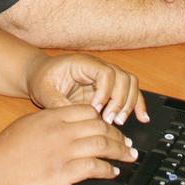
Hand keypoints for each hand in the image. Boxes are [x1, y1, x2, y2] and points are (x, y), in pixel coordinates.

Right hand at [0, 105, 137, 184]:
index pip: (90, 111)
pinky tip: (112, 172)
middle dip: (118, 136)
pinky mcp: (64, 172)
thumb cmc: (5, 150)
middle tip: (127, 143)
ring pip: (103, 145)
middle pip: (101, 127)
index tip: (111, 127)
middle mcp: (61, 130)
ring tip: (128, 156)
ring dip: (120, 151)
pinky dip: (108, 169)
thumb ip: (52, 121)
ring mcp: (64, 151)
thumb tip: (71, 123)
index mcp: (53, 115)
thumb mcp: (28, 124)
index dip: (105, 119)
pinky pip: (95, 167)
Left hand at [25, 53, 148, 124]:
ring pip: (130, 84)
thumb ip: (58, 103)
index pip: (106, 73)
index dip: (105, 92)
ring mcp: (107, 77)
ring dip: (130, 103)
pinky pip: (130, 92)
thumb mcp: (44, 91)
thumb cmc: (43, 79)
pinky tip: (142, 118)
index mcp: (84, 63)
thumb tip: (75, 118)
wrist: (42, 75)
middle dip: (120, 100)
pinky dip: (137, 105)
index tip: (95, 109)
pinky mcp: (110, 88)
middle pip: (123, 77)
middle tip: (109, 119)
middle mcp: (99, 67)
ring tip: (120, 121)